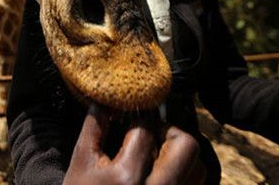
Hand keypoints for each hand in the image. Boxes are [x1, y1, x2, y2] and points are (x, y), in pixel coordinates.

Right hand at [64, 105, 204, 184]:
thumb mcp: (81, 163)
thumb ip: (94, 127)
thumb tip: (106, 101)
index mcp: (128, 177)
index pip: (146, 131)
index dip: (135, 121)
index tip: (128, 122)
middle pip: (186, 145)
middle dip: (168, 131)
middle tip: (151, 134)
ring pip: (197, 167)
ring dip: (179, 155)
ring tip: (156, 156)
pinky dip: (183, 174)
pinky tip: (160, 173)